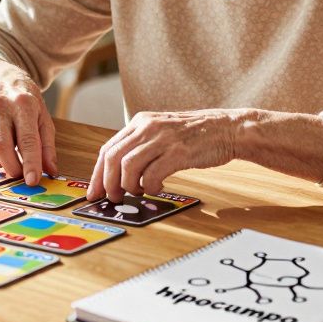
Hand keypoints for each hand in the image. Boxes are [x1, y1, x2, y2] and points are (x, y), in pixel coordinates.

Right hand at [0, 58, 57, 184]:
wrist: (2, 82)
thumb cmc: (26, 105)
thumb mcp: (43, 119)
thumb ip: (47, 146)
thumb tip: (50, 171)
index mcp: (24, 104)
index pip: (27, 139)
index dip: (30, 163)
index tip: (32, 181)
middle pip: (1, 146)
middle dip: (11, 167)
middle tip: (18, 173)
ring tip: (4, 161)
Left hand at [88, 109, 240, 202]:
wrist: (228, 128)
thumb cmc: (195, 135)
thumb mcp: (162, 132)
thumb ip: (141, 146)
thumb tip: (119, 174)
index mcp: (141, 122)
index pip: (108, 149)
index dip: (97, 174)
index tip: (94, 192)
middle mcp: (148, 127)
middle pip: (113, 158)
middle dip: (108, 183)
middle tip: (113, 198)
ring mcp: (163, 139)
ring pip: (128, 167)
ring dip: (128, 186)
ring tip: (137, 193)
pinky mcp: (178, 152)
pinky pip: (152, 174)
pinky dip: (150, 186)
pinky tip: (157, 188)